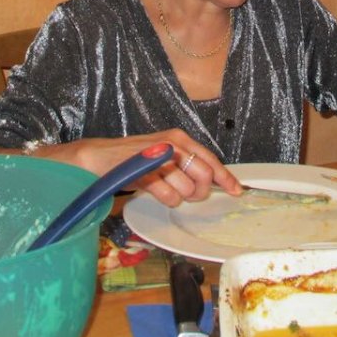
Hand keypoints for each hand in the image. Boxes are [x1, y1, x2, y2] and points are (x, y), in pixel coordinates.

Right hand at [30, 130, 241, 207]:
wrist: (99, 157)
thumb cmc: (134, 159)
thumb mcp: (164, 156)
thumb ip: (186, 165)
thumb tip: (211, 182)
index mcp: (180, 137)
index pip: (211, 159)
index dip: (226, 177)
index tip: (237, 191)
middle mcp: (173, 143)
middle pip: (203, 175)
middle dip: (198, 191)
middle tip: (186, 194)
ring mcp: (159, 156)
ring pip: (187, 188)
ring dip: (178, 196)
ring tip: (165, 190)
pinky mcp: (146, 170)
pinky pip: (168, 194)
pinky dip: (166, 198)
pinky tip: (156, 192)